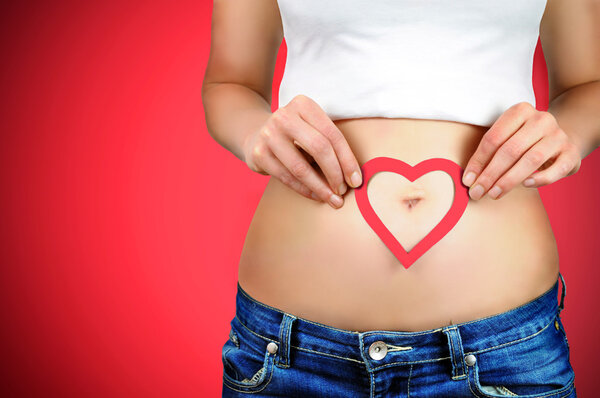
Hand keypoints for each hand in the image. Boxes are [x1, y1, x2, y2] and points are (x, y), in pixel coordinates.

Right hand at [242, 94, 362, 208]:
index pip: (332, 134)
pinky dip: (305, 190)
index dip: (347, 160)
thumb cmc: (294, 135)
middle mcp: (284, 116)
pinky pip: (287, 177)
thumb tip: (354, 176)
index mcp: (303, 105)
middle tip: (343, 190)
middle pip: (319, 148)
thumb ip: (329, 143)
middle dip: (335, 174)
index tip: (356, 180)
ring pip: (301, 167)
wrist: (255, 134)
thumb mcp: (311, 128)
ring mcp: (269, 134)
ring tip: (332, 199)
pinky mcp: (259, 154)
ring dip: (320, 187)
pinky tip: (316, 196)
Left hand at [462, 102, 581, 199]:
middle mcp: (541, 119)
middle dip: (490, 174)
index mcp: (520, 111)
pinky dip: (540, 179)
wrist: (559, 140)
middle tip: (477, 192)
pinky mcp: (572, 152)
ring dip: (509, 180)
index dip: (478, 161)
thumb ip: (490, 153)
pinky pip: (556, 169)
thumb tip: (469, 179)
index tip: (467, 181)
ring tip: (494, 194)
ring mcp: (559, 135)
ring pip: (531, 160)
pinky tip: (526, 185)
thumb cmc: (524, 142)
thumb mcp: (507, 138)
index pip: (493, 138)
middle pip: (510, 150)